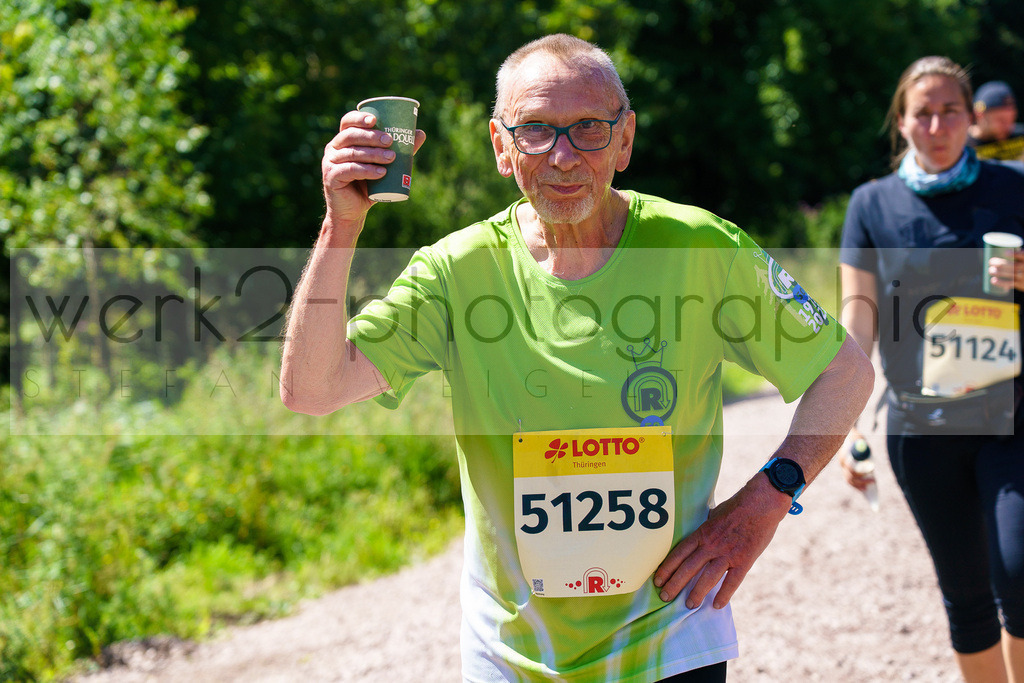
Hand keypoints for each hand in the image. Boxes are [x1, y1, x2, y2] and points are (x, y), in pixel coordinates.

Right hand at [321, 111, 425, 224]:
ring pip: (352, 153)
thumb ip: (399, 150)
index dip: (359, 118)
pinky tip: (381, 173)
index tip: (376, 120)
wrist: (353, 211)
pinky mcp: (330, 177)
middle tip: (390, 141)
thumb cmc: (368, 185)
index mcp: (344, 140)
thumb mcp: (385, 165)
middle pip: (350, 135)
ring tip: (392, 158)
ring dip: (373, 154)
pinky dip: (366, 170)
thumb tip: (421, 133)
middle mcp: (333, 148)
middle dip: (371, 136)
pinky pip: (349, 170)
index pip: (348, 122)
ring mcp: (329, 162)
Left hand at [653, 477, 788, 609]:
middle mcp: (711, 545)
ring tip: (689, 605)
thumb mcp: (713, 514)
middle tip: (665, 597)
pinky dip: (724, 594)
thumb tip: (697, 534)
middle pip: (688, 568)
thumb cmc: (737, 506)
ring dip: (696, 593)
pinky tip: (717, 605)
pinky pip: (732, 581)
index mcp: (702, 533)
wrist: (761, 503)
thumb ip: (704, 527)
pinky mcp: (744, 560)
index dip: (666, 568)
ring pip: (707, 577)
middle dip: (674, 584)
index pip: (679, 553)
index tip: (657, 580)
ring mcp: (727, 553)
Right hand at [840, 429, 874, 491]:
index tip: (871, 472)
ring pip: (848, 480)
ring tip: (868, 487)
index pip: (851, 468)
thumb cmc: (855, 438)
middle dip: (862, 480)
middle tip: (873, 481)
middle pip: (850, 476)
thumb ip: (862, 448)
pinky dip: (856, 485)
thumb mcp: (859, 440)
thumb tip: (869, 461)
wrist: (846, 436)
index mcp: (844, 455)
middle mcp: (842, 462)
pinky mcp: (845, 469)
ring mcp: (843, 467)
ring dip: (859, 485)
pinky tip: (863, 488)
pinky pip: (849, 480)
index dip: (860, 472)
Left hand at [988, 251, 1023, 291]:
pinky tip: (993, 281)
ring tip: (990, 270)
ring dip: (999, 272)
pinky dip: (1001, 283)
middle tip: (990, 262)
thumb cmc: (1020, 264)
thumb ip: (1013, 255)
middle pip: (1015, 266)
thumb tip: (994, 248)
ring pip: (1012, 274)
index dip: (1016, 254)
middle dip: (1002, 264)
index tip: (1005, 252)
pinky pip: (1011, 283)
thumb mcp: (1019, 259)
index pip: (1023, 256)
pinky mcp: (1020, 285)